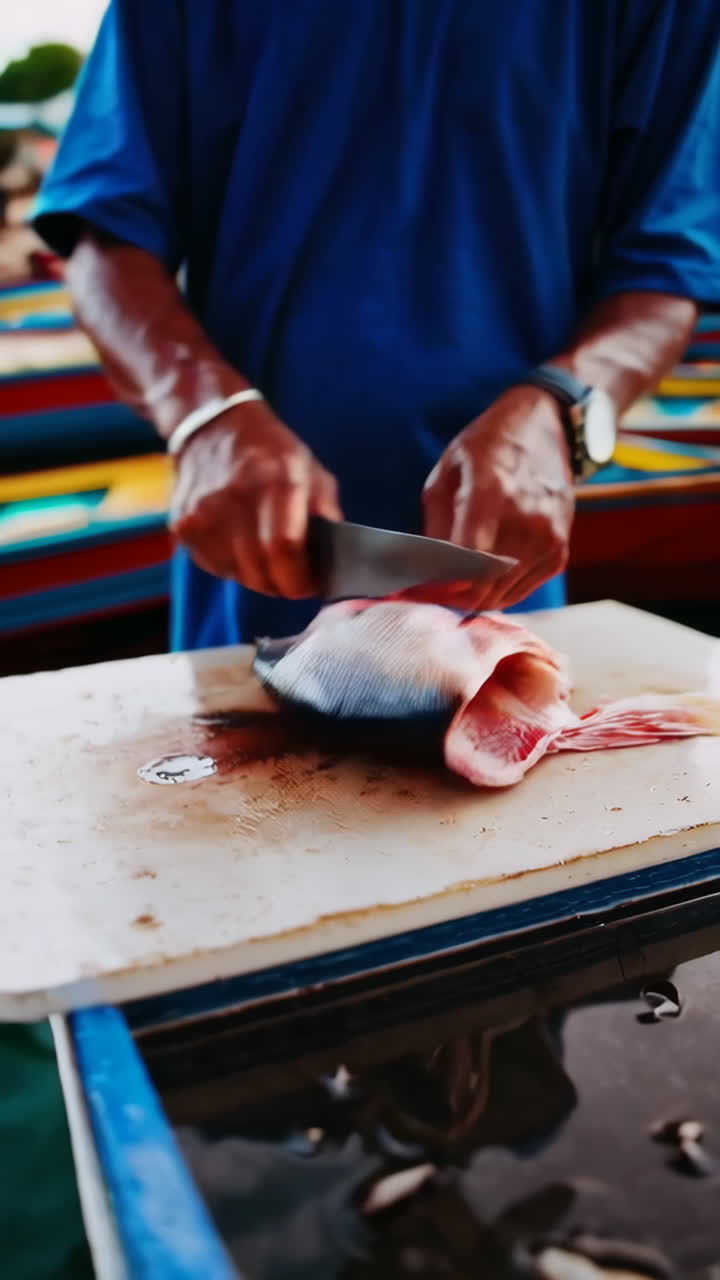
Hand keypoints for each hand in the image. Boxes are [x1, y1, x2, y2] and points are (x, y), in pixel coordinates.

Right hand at [169, 398, 341, 596]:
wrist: (212, 426)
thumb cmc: (270, 452)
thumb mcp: (310, 470)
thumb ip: (326, 513)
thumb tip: (337, 559)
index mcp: (277, 479)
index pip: (285, 549)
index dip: (299, 580)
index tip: (309, 586)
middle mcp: (236, 495)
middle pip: (259, 570)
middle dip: (281, 585)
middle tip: (292, 582)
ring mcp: (204, 511)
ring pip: (236, 573)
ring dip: (256, 578)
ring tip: (267, 561)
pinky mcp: (182, 523)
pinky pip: (213, 565)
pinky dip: (231, 567)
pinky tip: (241, 548)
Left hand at [422, 385, 574, 607]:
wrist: (544, 427)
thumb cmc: (489, 445)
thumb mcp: (447, 470)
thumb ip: (435, 523)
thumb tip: (427, 570)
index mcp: (492, 493)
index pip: (467, 562)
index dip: (440, 585)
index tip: (419, 590)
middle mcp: (527, 520)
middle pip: (484, 586)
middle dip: (452, 597)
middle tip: (431, 593)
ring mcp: (549, 537)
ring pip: (503, 595)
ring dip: (474, 597)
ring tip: (453, 586)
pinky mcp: (560, 550)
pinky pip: (523, 589)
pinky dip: (499, 591)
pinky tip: (483, 579)